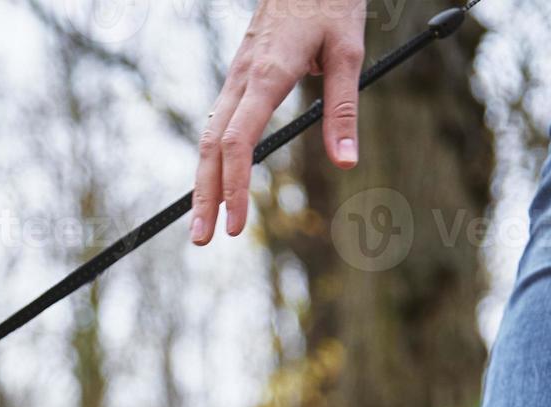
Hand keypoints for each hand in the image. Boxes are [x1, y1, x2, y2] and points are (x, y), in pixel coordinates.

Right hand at [191, 0, 366, 244]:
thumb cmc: (330, 3)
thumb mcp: (349, 51)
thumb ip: (342, 109)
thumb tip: (346, 162)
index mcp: (267, 75)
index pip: (239, 142)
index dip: (234, 186)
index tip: (235, 224)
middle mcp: (241, 79)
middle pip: (211, 148)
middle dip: (203, 196)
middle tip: (201, 239)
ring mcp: (235, 78)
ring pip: (208, 137)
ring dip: (202, 182)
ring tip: (201, 221)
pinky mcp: (237, 76)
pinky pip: (217, 123)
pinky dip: (210, 159)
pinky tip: (213, 181)